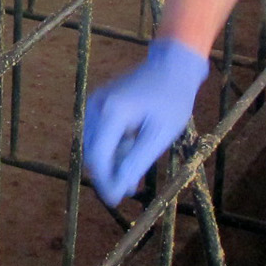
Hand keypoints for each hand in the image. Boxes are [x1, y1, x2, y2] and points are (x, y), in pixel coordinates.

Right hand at [82, 40, 210, 206]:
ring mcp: (95, 103)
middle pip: (93, 152)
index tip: (116, 200)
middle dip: (110, 172)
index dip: (105, 181)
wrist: (172, 66)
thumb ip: (137, 161)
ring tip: (136, 164)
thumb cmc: (172, 99)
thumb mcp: (160, 135)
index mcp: (112, 112)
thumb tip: (119, 187)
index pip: (99, 156)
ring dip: (112, 160)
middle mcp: (97, 106)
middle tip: (131, 188)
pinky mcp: (99, 103)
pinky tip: (132, 147)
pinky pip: (99, 133)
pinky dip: (112, 146)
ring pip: (95, 145)